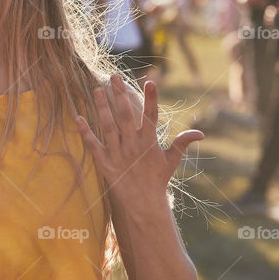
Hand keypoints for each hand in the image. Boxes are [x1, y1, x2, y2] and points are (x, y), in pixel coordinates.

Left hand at [75, 75, 202, 205]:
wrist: (142, 203)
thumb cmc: (157, 179)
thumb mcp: (171, 161)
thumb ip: (182, 143)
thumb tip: (200, 133)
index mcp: (149, 142)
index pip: (151, 116)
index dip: (151, 99)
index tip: (149, 80)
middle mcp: (133, 145)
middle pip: (125, 115)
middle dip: (120, 95)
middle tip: (114, 77)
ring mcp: (117, 153)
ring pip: (108, 126)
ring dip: (101, 107)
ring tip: (97, 89)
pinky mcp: (104, 162)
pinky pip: (93, 144)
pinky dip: (85, 132)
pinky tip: (77, 117)